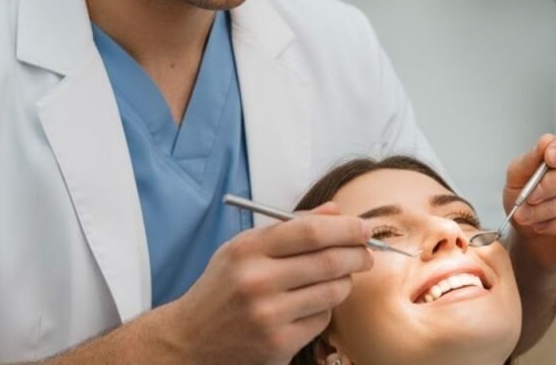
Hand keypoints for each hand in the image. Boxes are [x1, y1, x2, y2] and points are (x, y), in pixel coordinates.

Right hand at [172, 203, 373, 364]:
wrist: (189, 340)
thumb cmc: (222, 288)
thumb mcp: (243, 248)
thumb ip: (289, 228)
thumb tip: (336, 211)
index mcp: (247, 250)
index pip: (310, 231)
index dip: (346, 228)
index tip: (363, 227)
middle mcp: (256, 281)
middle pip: (329, 261)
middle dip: (358, 254)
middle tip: (366, 253)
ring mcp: (268, 316)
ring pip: (332, 292)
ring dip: (345, 282)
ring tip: (338, 278)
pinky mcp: (278, 344)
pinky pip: (322, 319)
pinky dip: (324, 309)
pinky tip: (310, 305)